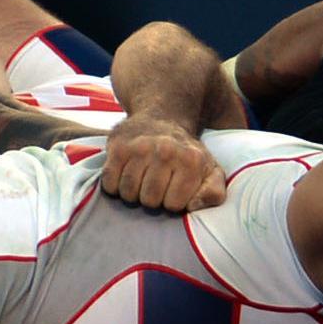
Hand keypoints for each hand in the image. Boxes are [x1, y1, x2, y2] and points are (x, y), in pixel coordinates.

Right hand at [98, 118, 225, 212]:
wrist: (162, 116)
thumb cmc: (186, 152)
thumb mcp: (210, 170)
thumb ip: (213, 192)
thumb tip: (193, 206)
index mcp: (191, 160)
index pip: (174, 205)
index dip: (173, 202)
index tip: (174, 189)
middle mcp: (166, 151)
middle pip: (149, 201)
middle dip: (152, 199)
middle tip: (156, 184)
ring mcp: (140, 148)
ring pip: (128, 193)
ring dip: (132, 193)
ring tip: (141, 180)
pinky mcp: (118, 147)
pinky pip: (109, 183)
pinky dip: (114, 185)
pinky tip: (125, 175)